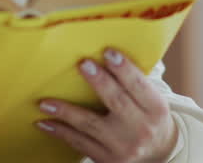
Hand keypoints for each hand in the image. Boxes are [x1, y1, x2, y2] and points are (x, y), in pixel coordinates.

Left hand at [35, 48, 177, 162]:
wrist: (158, 154)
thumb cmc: (148, 117)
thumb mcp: (151, 100)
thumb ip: (133, 81)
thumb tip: (107, 51)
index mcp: (155, 109)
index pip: (139, 86)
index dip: (125, 70)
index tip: (109, 53)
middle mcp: (141, 129)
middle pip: (117, 102)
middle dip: (100, 82)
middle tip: (83, 64)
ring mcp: (123, 147)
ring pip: (90, 125)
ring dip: (66, 112)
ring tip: (45, 102)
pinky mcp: (107, 159)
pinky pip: (79, 143)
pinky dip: (60, 132)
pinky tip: (45, 122)